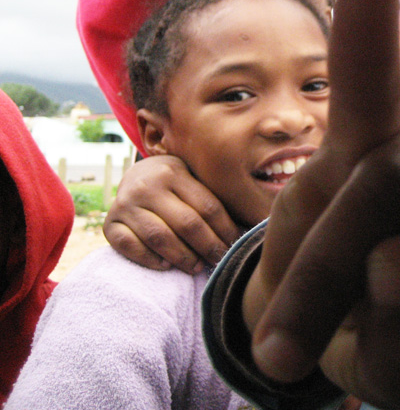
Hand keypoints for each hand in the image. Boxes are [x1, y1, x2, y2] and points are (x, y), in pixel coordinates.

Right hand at [104, 155, 238, 272]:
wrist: (136, 174)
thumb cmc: (176, 183)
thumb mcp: (193, 179)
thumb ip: (211, 197)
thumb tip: (250, 225)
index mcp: (174, 172)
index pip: (207, 207)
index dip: (226, 231)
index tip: (236, 246)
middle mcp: (148, 186)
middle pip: (186, 223)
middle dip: (209, 247)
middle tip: (220, 261)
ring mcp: (126, 204)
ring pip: (159, 236)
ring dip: (182, 257)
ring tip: (197, 267)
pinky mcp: (110, 223)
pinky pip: (129, 246)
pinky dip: (148, 259)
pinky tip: (165, 266)